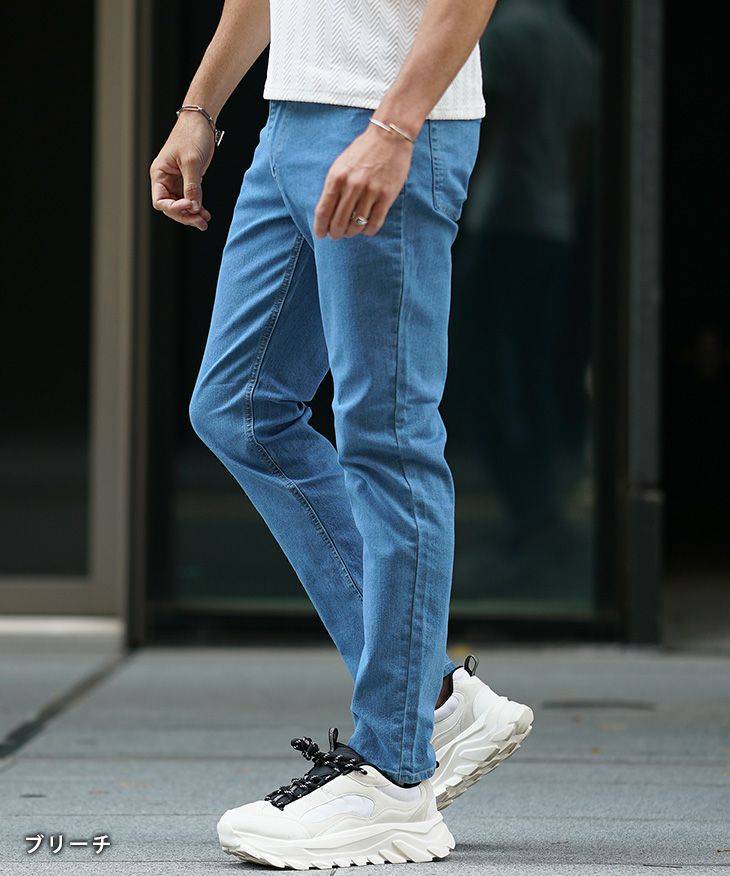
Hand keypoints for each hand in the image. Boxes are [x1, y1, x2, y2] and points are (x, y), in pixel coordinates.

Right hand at [149, 113, 214, 230]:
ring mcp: (176, 181)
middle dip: (185, 216)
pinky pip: (190, 199)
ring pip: (181, 205)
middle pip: (171, 207)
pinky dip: (197, 207)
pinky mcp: (188, 181)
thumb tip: (194, 207)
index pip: (160, 201)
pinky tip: (205, 213)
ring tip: (205, 222)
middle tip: (200, 222)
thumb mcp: (191, 162)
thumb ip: (192, 186)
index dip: (175, 208)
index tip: (191, 206)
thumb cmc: (191, 136)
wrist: (201, 122)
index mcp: (159, 174)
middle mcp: (165, 180)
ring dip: (192, 215)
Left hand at [313, 124, 414, 239]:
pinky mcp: (387, 196)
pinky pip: (374, 223)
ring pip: (356, 225)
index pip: (323, 211)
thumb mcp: (340, 165)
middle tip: (336, 235)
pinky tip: (365, 228)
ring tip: (350, 232)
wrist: (389, 137)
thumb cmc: (362, 152)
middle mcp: (352, 186)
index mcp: (337, 178)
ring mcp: (371, 192)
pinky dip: (368, 231)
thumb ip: (333, 187)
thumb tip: (327, 213)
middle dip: (335, 233)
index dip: (320, 227)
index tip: (321, 234)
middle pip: (338, 222)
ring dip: (351, 233)